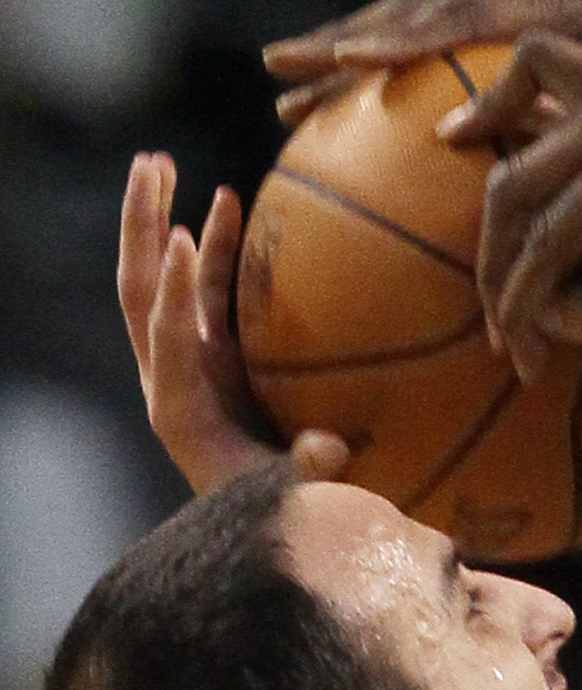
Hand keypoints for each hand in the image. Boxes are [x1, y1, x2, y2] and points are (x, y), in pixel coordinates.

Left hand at [118, 152, 349, 494]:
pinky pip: (205, 292)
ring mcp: (191, 360)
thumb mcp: (298, 498)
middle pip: (141, 288)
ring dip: (161, 222)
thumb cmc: (282, 514)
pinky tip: (224, 203)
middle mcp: (172, 376)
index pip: (168, 334)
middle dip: (141, 227)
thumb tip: (331, 447)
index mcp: (181, 407)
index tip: (184, 233)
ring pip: (163, 281)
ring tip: (163, 164)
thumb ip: (309, 472)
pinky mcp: (216, 355)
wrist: (271, 525)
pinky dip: (209, 248)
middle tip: (150, 167)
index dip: (176, 288)